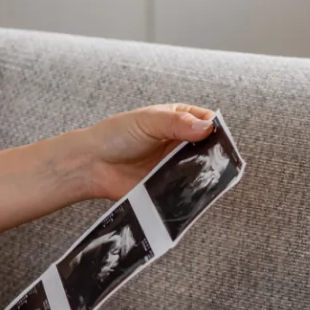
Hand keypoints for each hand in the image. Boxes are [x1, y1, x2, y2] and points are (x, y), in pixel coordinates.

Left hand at [80, 104, 215, 199]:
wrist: (92, 165)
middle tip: (215, 159)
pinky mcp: (169, 185)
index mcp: (178, 119)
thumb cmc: (116, 135)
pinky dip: (192, 189)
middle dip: (215, 152)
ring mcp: (176, 164)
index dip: (215, 128)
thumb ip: (177, 123)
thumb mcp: (148, 121)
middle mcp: (180, 142)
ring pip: (201, 168)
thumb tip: (207, 127)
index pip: (207, 120)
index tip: (217, 137)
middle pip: (209, 146)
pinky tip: (194, 190)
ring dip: (205, 172)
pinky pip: (187, 188)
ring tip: (206, 175)